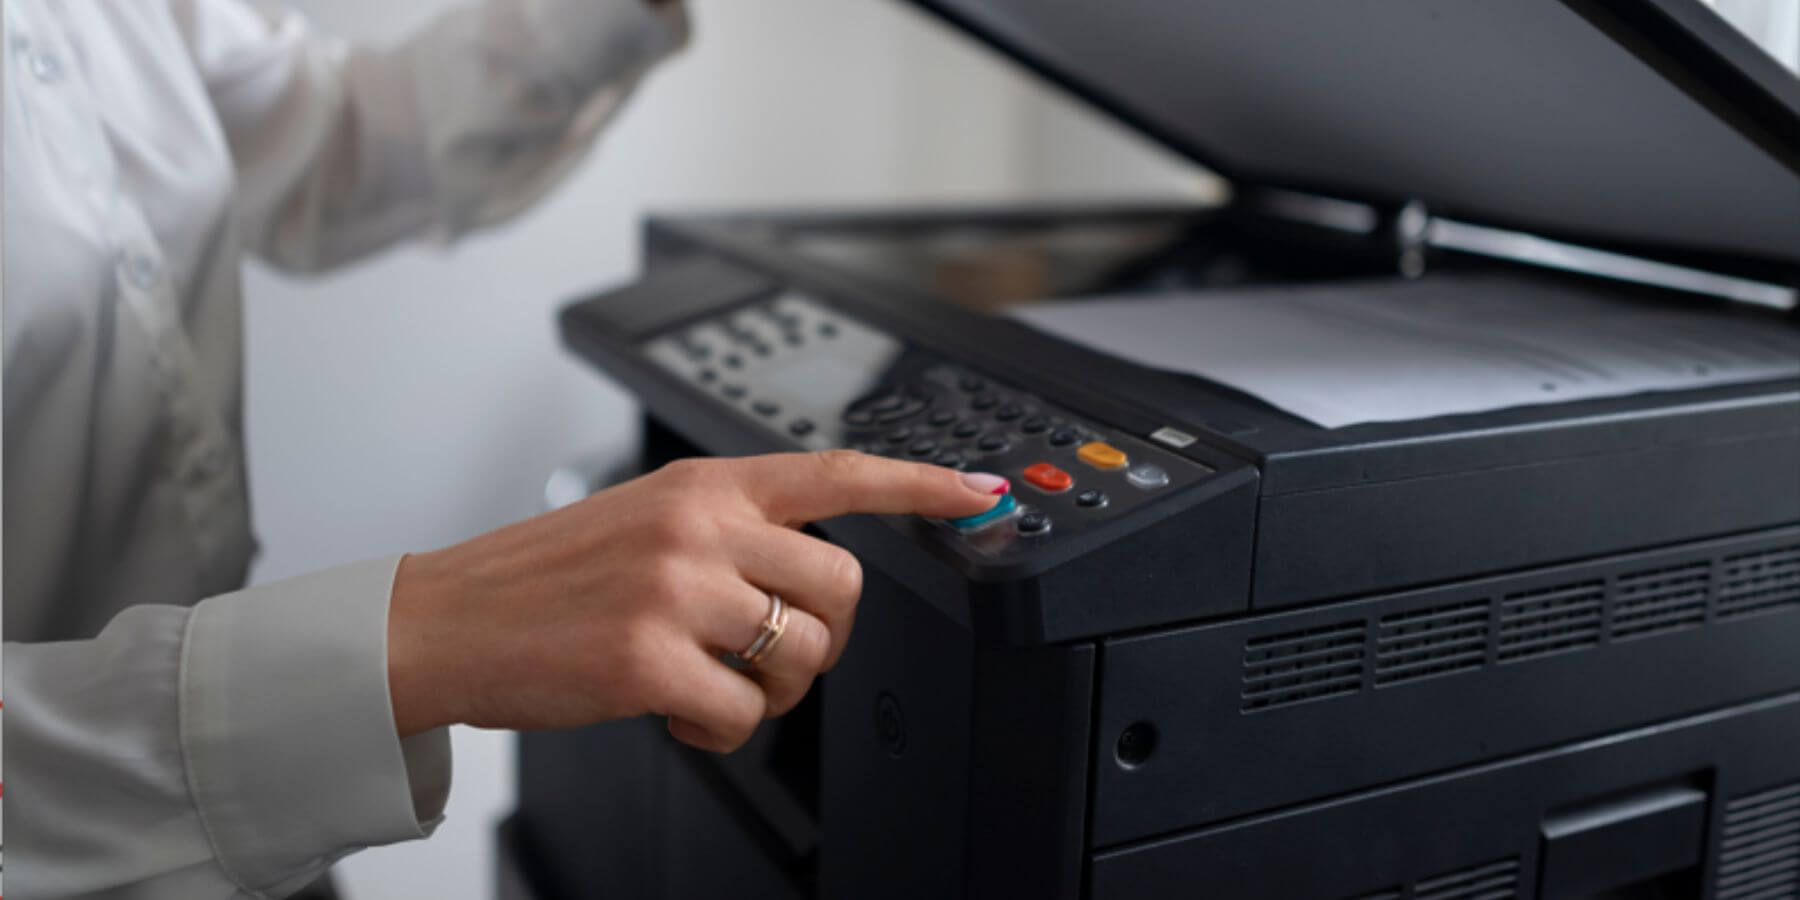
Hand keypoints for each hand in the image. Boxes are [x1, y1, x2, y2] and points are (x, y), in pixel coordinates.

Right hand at [387, 450, 1007, 751]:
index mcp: (703, 484)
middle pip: (841, 584)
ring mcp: (675, 591)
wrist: (445, 619)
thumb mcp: (646, 515)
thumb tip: (812, 568)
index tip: (981, 496)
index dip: (922, 485)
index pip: (837, 471)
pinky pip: (745, 714)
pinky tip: (679, 710)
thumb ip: (729, 525)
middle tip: (779, 651)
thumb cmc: (545, 576)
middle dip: (827, 634)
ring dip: (773, 687)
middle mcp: (698, 526)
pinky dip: (721, 728)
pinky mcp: (649, 661)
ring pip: (800, 655)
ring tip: (714, 681)